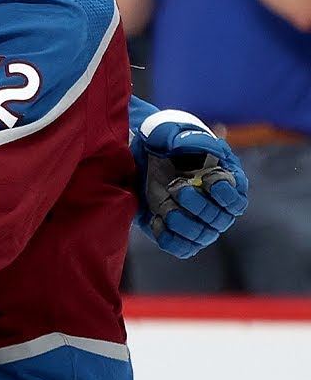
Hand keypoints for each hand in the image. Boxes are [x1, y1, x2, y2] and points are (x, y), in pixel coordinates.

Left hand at [132, 110, 248, 258]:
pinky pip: (180, 248)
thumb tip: (220, 131)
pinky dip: (167, 236)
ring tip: (164, 205)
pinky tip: (156, 219)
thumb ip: (198, 139)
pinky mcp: (180, 237)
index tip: (208, 178)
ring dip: (180, 221)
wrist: (143, 165)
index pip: (235, 201)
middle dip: (196, 204)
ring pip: (199, 236)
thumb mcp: (181, 138)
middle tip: (176, 187)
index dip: (224, 193)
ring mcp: (200, 226)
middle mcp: (218, 211)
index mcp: (226, 188)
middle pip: (217, 220)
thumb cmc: (168, 150)